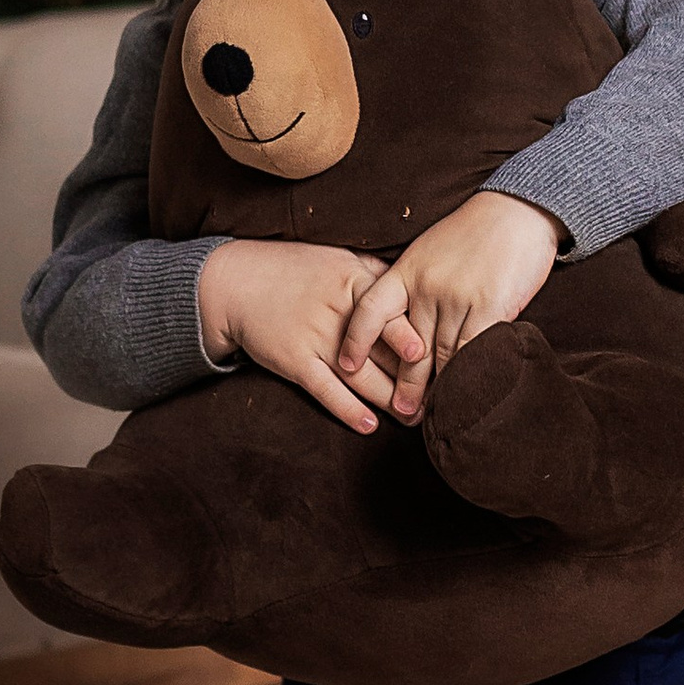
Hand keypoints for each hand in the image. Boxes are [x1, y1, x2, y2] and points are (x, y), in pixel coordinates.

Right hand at [195, 240, 423, 435]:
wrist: (238, 282)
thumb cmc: (297, 269)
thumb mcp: (340, 259)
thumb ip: (377, 274)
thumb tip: (420, 288)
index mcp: (355, 282)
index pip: (397, 314)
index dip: (421, 340)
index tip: (445, 358)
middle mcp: (338, 310)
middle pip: (385, 352)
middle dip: (414, 380)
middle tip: (440, 399)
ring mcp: (315, 337)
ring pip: (362, 377)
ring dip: (390, 401)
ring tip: (414, 417)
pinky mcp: (293, 361)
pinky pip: (326, 391)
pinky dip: (349, 409)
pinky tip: (370, 425)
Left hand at [339, 191, 561, 421]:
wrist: (518, 210)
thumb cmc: (476, 234)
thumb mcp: (433, 253)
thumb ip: (417, 287)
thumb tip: (408, 332)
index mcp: (406, 271)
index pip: (369, 310)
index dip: (356, 341)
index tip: (346, 368)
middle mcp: (425, 286)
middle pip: (408, 347)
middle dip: (405, 384)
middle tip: (402, 413)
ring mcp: (456, 298)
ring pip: (441, 356)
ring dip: (438, 390)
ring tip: (434, 414)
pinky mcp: (488, 307)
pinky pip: (472, 352)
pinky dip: (469, 377)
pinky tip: (467, 393)